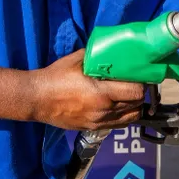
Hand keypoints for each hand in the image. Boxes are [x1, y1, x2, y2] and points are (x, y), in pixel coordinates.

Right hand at [29, 49, 145, 130]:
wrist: (37, 99)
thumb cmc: (56, 77)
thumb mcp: (77, 60)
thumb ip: (98, 57)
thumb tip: (112, 49)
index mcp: (102, 93)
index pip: (136, 92)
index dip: (141, 84)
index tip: (139, 76)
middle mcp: (104, 110)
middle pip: (137, 105)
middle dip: (139, 94)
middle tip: (134, 83)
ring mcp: (99, 122)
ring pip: (131, 118)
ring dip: (134, 106)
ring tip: (128, 96)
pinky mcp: (93, 128)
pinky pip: (119, 125)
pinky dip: (124, 116)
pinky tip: (119, 106)